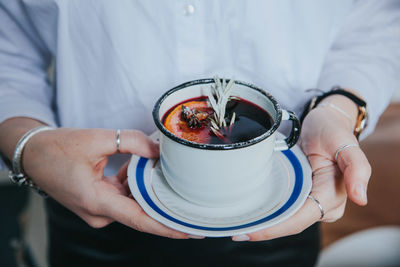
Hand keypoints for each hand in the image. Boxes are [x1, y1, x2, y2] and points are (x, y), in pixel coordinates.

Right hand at [23, 128, 188, 238]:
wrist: (33, 154)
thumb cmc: (58, 149)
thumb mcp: (97, 139)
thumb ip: (131, 142)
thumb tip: (158, 149)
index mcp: (97, 202)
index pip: (141, 220)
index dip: (168, 227)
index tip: (190, 230)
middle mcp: (99, 212)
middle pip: (141, 212)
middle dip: (164, 203)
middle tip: (189, 196)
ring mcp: (98, 210)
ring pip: (133, 203)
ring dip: (147, 188)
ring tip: (162, 170)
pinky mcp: (98, 203)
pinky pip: (124, 197)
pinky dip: (133, 185)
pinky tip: (138, 167)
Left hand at [236, 100, 370, 241]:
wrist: (325, 121)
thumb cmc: (333, 130)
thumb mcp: (345, 142)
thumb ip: (357, 168)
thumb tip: (360, 198)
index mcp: (333, 196)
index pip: (301, 218)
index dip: (277, 228)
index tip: (252, 231)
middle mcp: (323, 204)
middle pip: (290, 223)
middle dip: (265, 230)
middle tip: (236, 232)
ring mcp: (310, 200)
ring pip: (285, 218)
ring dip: (263, 224)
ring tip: (237, 226)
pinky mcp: (300, 194)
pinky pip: (283, 208)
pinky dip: (267, 212)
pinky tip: (248, 213)